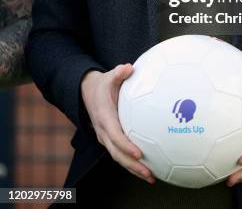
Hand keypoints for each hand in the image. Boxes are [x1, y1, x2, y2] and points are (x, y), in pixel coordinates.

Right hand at [81, 63, 154, 183]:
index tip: (139, 153)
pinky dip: (131, 163)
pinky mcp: (109, 139)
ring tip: (151, 177)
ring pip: (118, 157)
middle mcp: (103, 131)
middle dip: (133, 165)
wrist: (86, 92)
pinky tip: (147, 169)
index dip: (127, 146)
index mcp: (104, 118)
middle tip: (149, 173)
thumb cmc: (102, 84)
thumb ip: (118, 73)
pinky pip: (120, 154)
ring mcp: (105, 137)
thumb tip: (129, 67)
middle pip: (117, 153)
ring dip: (133, 169)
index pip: (115, 136)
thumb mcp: (108, 76)